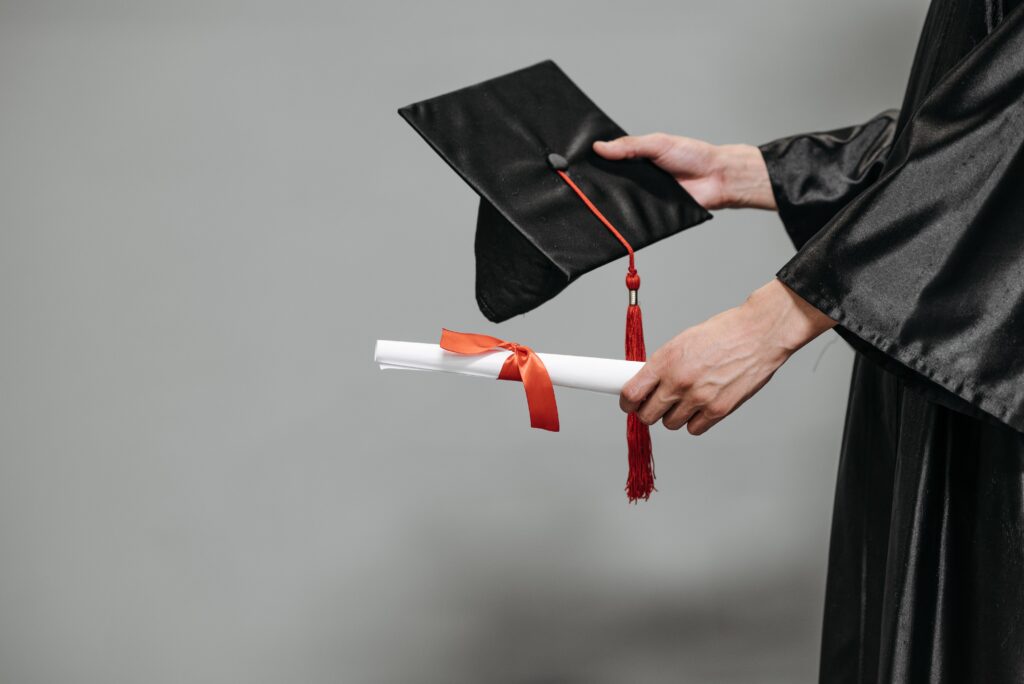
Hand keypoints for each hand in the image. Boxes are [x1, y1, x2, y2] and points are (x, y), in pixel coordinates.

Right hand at [594, 134, 775, 210]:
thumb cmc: (693, 155)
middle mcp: (638, 178)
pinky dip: (625, 216)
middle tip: (579, 184)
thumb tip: (599, 147)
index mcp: (637, 159)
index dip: (595, 163)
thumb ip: (629, 146)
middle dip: (598, 184)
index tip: (574, 164)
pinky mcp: (651, 213)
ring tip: (591, 200)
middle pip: (611, 182)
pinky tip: (613, 214)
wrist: (716, 178)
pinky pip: (634, 216)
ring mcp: (643, 196)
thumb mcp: (657, 143)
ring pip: (620, 200)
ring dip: (610, 201)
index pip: (610, 161)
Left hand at [620, 279, 834, 434]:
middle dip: (648, 412)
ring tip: (685, 400)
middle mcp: (679, 381)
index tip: (629, 403)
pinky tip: (701, 406)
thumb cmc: (724, 333)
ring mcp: (699, 398)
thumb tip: (646, 383)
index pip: (631, 394)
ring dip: (673, 416)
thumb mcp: (683, 341)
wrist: (759, 335)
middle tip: (655, 404)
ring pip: (670, 424)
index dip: (627, 403)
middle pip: (647, 415)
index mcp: (666, 361)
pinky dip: (695, 422)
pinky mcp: (719, 410)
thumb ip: (663, 364)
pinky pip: (694, 429)